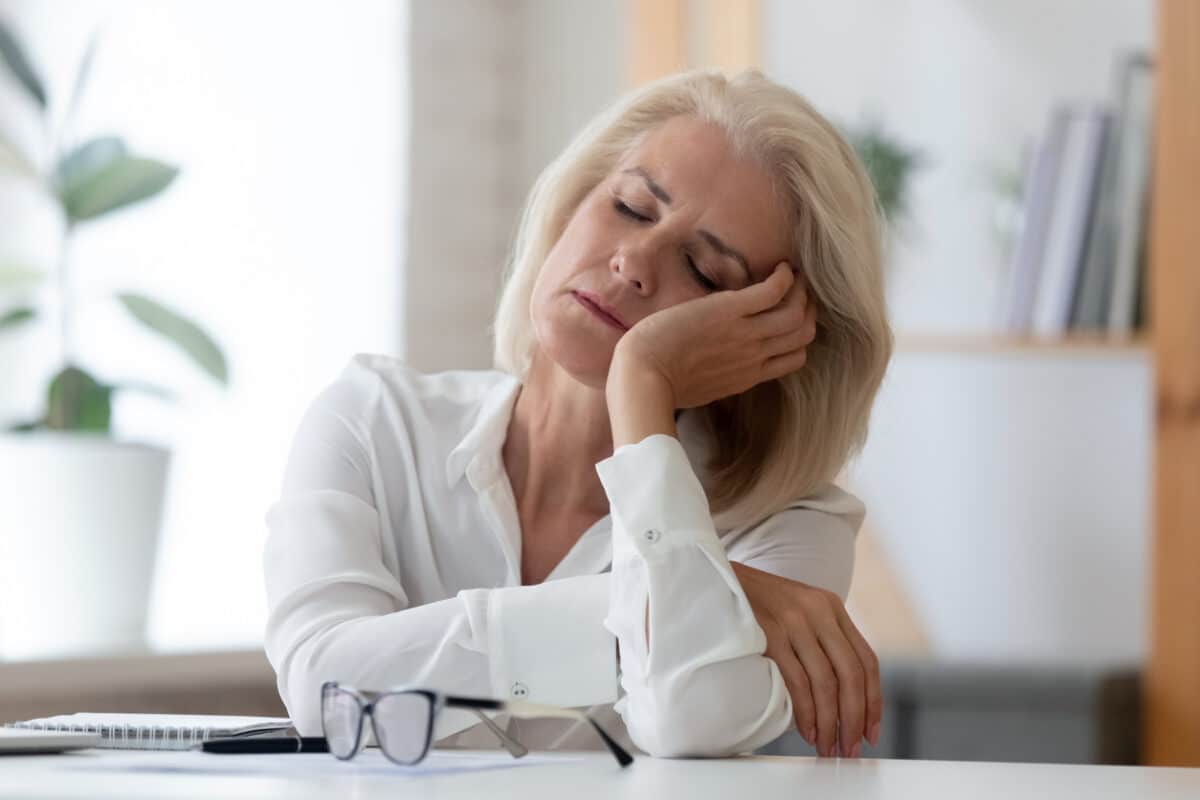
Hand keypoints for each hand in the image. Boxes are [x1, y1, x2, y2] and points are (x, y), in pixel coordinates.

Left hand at [612, 262, 816, 409]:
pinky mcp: (729, 312)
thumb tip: (719, 361)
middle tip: (798, 290)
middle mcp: (754, 356)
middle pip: (803, 334)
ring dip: (801, 290)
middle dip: (807, 309)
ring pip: (796, 313)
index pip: (794, 358)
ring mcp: (745, 335)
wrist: (642, 376)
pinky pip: (774, 292)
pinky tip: (779, 267)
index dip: (799, 336)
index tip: (791, 317)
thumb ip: (721, 373)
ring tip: (793, 274)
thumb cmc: (658, 381)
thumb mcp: (701, 385)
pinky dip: (784, 277)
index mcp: (747, 375)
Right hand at [730, 561, 881, 758]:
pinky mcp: (769, 632)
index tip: (870, 732)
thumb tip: (839, 696)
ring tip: (826, 746)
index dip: (873, 701)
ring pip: (826, 681)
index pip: (866, 660)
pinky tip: (806, 729)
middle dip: (854, 718)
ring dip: (830, 722)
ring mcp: (794, 620)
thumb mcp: (797, 610)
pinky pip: (797, 680)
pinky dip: (805, 711)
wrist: (716, 579)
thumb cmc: (755, 604)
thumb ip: (820, 639)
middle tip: (849, 748)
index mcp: (830, 607)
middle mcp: (818, 611)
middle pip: (851, 674)